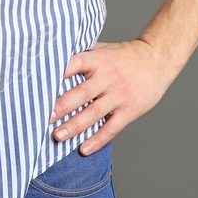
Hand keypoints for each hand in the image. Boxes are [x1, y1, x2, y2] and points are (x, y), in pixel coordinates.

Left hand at [48, 38, 179, 153]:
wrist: (157, 59)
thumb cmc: (124, 55)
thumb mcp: (102, 49)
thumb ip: (81, 56)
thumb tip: (52, 61)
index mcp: (98, 60)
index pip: (75, 64)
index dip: (58, 73)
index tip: (40, 84)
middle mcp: (108, 77)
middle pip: (81, 94)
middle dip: (60, 107)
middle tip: (42, 118)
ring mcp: (119, 95)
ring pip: (93, 113)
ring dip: (74, 126)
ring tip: (57, 136)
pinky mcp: (130, 110)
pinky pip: (111, 128)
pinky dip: (97, 140)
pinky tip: (83, 149)